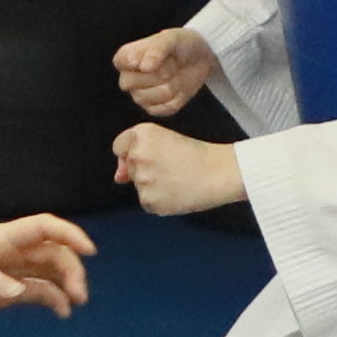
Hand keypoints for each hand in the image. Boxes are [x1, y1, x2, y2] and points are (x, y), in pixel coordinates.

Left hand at [0, 213, 93, 334]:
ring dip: (65, 284)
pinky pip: (36, 291)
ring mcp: (5, 273)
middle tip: (80, 296)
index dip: (68, 234)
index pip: (41, 228)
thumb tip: (18, 292)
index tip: (90, 252)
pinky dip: (52, 299)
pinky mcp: (1, 294)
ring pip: (47, 271)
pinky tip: (62, 312)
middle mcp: (6, 253)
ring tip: (75, 304)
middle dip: (70, 269)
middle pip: (51, 252)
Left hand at [112, 123, 250, 219]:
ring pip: (139, 185)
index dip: (133, 152)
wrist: (218, 173)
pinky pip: (147, 202)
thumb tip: (119, 177)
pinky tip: (176, 192)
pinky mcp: (149, 200)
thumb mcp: (166, 140)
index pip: (119, 146)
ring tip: (176, 179)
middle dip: (145, 169)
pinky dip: (159, 200)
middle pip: (130, 167)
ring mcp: (142, 180)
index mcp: (142, 134)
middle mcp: (137, 155)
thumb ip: (135, 154)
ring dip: (152, 185)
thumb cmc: (197, 155)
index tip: (152, 155)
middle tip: (172, 167)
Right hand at [113, 27, 216, 116]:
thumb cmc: (181, 45)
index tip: (156, 55)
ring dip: (171, 85)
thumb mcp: (170, 39)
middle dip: (158, 73)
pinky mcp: (154, 108)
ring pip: (149, 97)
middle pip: (129, 83)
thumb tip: (144, 67)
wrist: (199, 58)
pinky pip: (164, 108)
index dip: (138, 60)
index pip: (121, 62)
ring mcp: (140, 95)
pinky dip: (177, 98)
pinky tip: (179, 87)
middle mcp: (128, 78)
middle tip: (170, 64)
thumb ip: (156, 49)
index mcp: (126, 57)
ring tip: (175, 74)